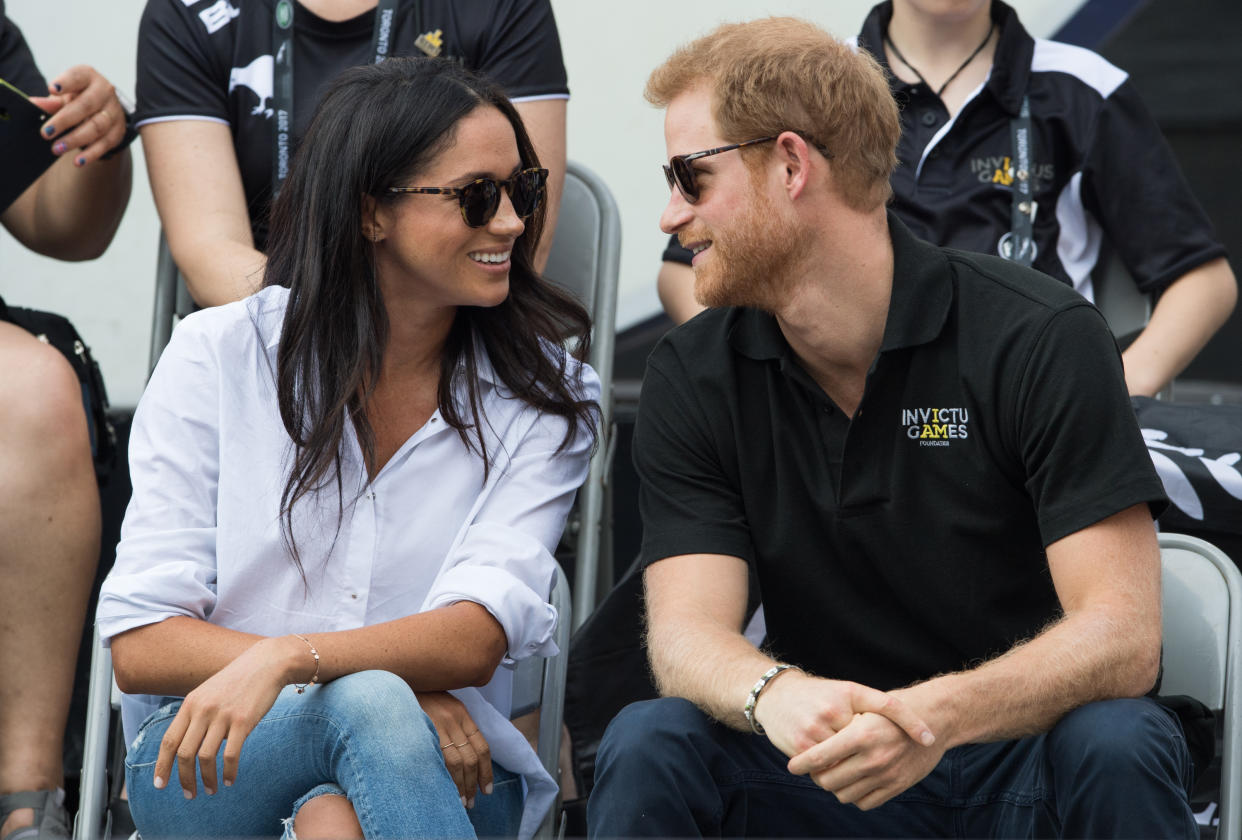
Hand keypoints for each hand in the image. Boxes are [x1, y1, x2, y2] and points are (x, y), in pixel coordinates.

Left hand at [28, 65, 127, 166]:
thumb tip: (34, 104)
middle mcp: (105, 91)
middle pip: (86, 106)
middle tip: (46, 133)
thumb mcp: (65, 96)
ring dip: (75, 139)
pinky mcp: (119, 130)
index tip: (52, 89)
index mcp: (88, 77)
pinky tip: (78, 161)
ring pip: (96, 126)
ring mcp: (114, 111)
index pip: (77, 77)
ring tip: (57, 148)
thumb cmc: (79, 99)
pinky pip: (105, 144)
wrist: (104, 109)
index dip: (66, 82)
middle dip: (64, 120)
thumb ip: (51, 101)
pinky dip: (91, 153)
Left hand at [154, 635, 302, 797]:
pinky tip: (230, 780)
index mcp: (191, 704)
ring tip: (210, 790)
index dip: (162, 766)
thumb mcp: (209, 692)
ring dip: (206, 779)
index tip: (161, 784)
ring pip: (206, 757)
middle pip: (185, 753)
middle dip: (184, 779)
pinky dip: (229, 772)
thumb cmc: (238, 679)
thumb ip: (196, 714)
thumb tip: (188, 745)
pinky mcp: (244, 721)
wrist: (267, 663)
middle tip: (190, 794)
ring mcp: (223, 716)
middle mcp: (203, 710)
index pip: (169, 741)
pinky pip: (231, 755)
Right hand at [417, 691, 492, 807]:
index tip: (487, 789)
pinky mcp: (423, 731)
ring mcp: (438, 725)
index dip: (486, 771)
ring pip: (457, 762)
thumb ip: (453, 725)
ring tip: (461, 802)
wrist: (394, 684)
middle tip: (472, 801)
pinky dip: (445, 777)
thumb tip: (463, 755)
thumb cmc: (417, 697)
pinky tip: (445, 791)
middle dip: (474, 783)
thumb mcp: (441, 705)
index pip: (481, 747)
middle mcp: (454, 719)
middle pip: (471, 758)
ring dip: (461, 785)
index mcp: (461, 713)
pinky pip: (438, 759)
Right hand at [754, 671, 935, 758]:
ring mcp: (817, 730)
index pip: (888, 707)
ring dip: (852, 768)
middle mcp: (835, 711)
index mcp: (850, 694)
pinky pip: (825, 770)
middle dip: (875, 753)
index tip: (929, 739)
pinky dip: (832, 772)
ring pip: (847, 762)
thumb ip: (877, 706)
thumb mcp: (848, 691)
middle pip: (866, 744)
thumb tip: (911, 728)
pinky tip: (833, 767)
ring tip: (855, 766)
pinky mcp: (801, 746)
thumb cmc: (819, 695)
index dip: (911, 722)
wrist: (775, 695)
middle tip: (884, 759)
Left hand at [786, 706, 945, 809]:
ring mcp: (886, 775)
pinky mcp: (896, 787)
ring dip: (835, 786)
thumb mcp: (865, 709)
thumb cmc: (892, 710)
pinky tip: (854, 780)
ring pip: (844, 794)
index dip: (801, 763)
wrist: (933, 719)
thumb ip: (840, 728)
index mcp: (861, 734)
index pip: (820, 756)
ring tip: (835, 772)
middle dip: (817, 776)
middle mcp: (873, 758)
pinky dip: (854, 795)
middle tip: (816, 767)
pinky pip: (865, 802)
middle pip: (828, 780)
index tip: (792, 766)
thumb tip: (811, 748)